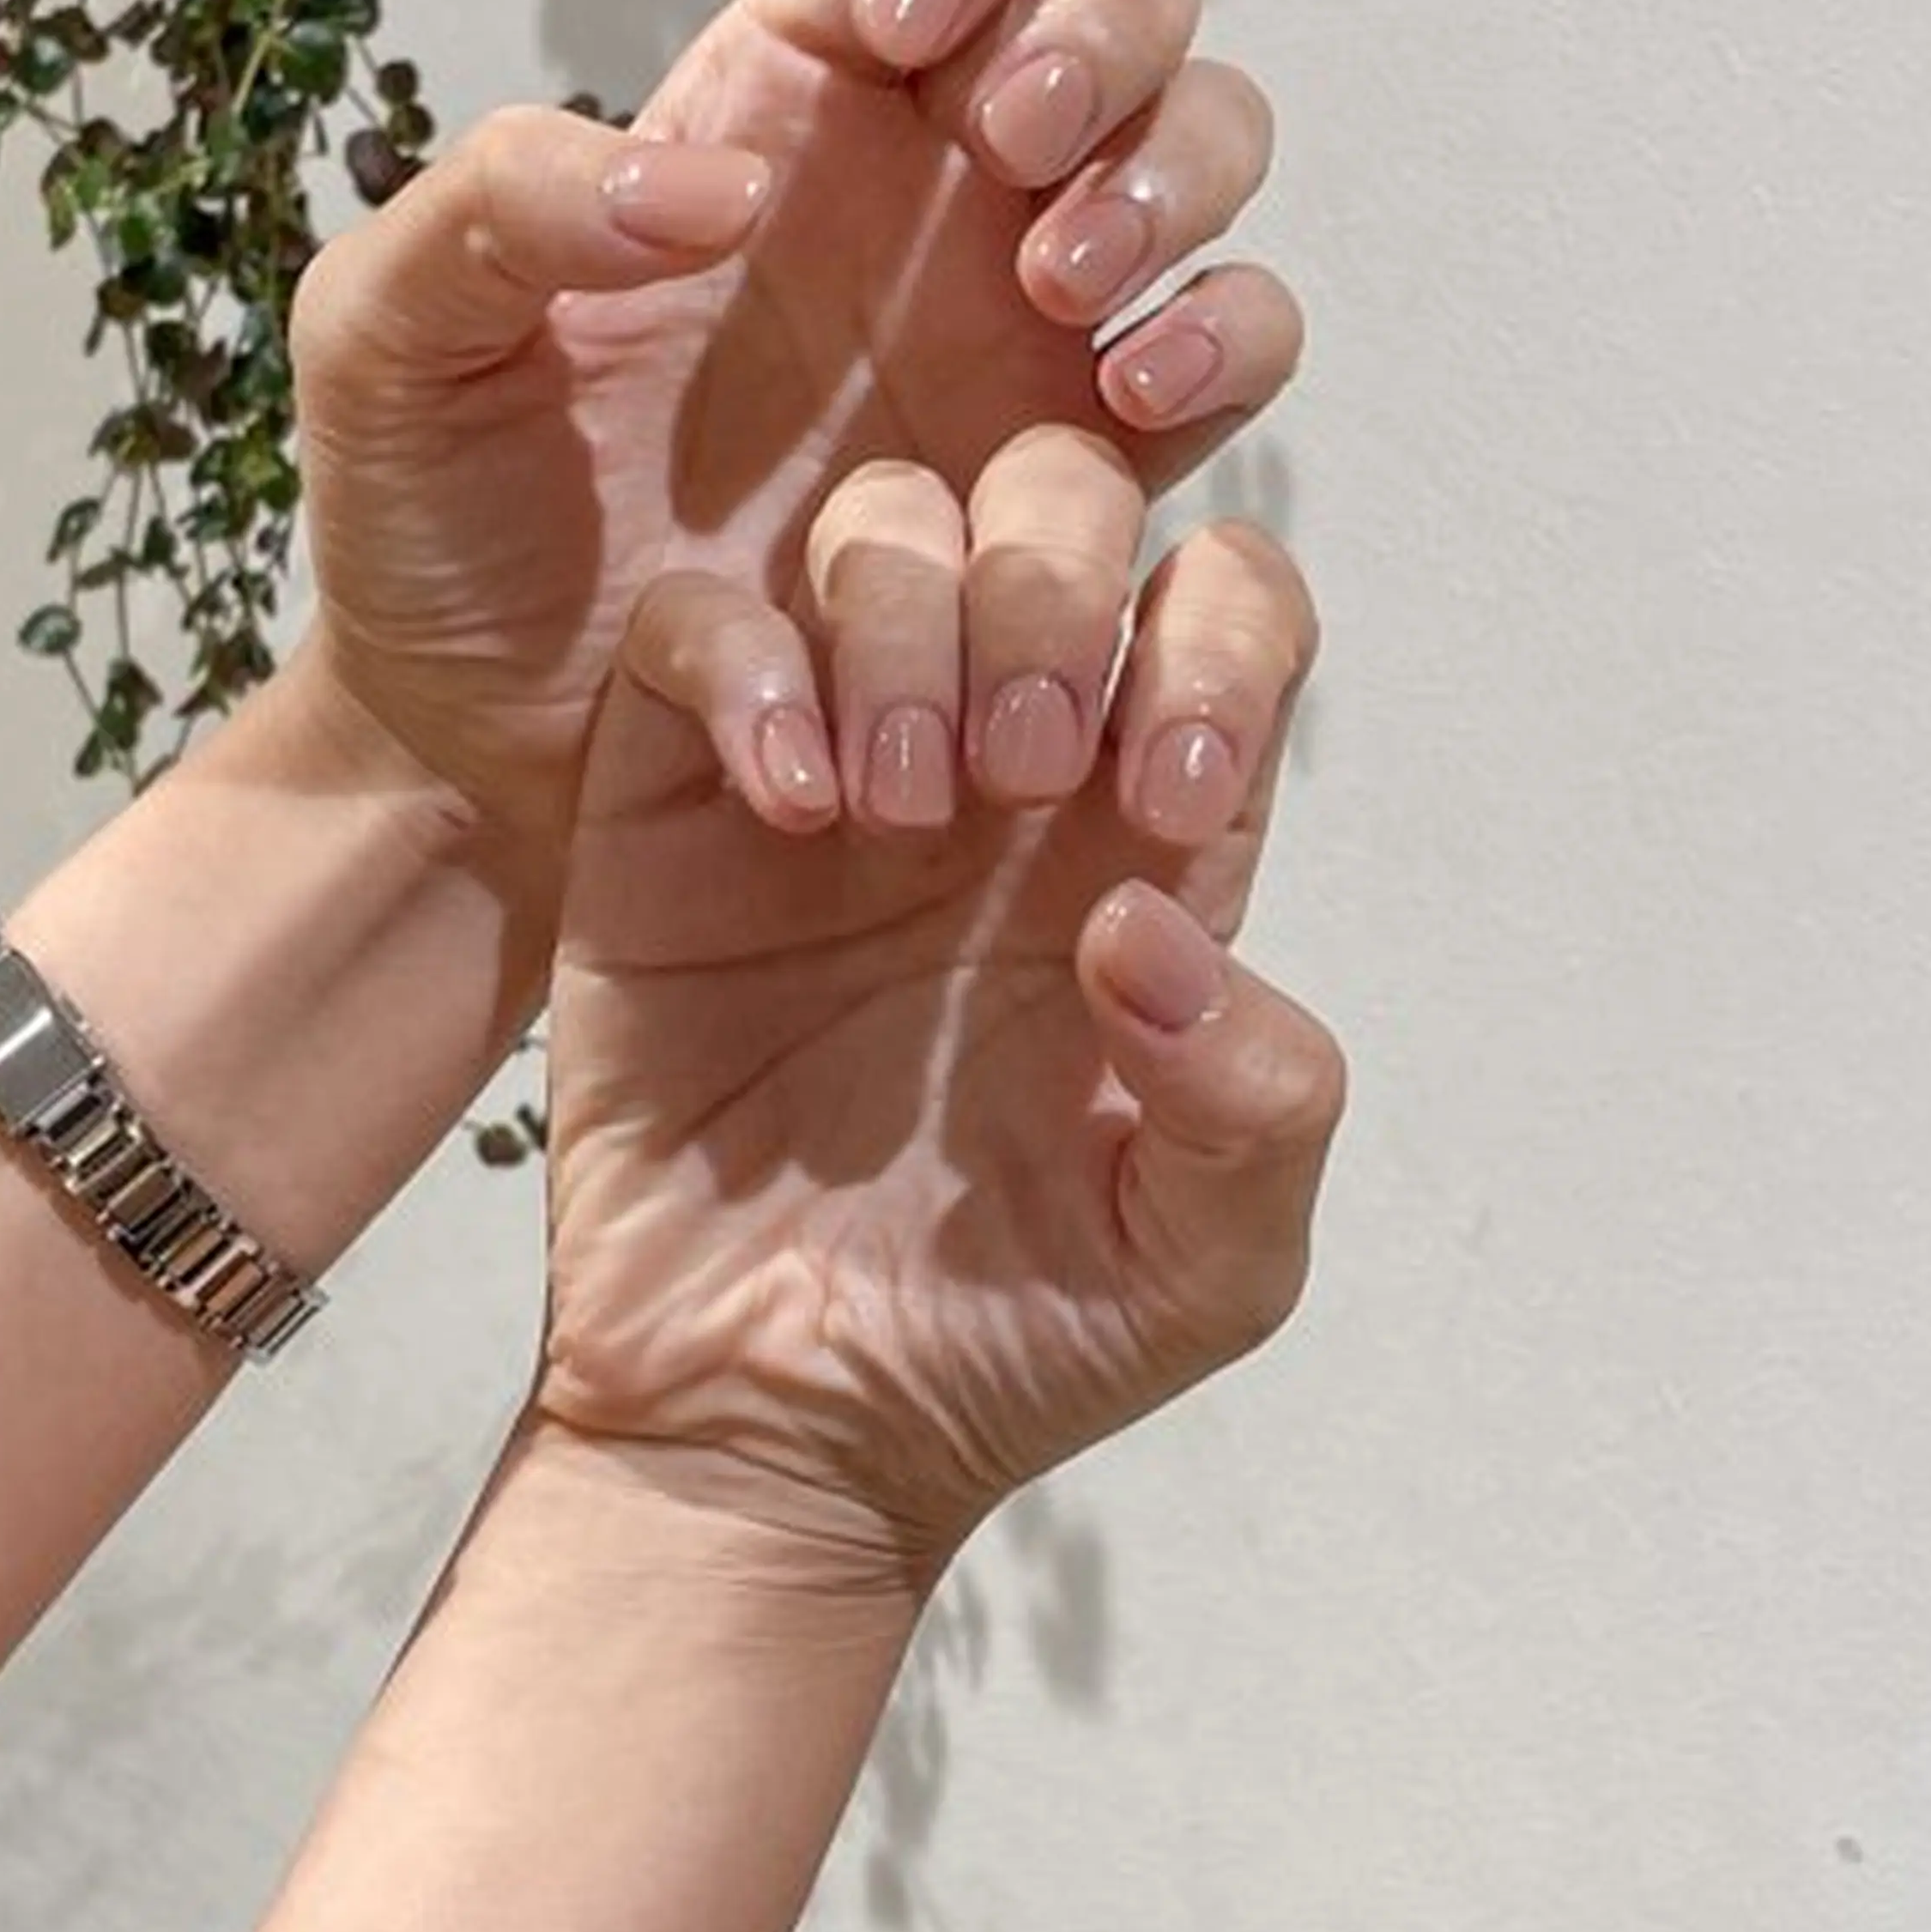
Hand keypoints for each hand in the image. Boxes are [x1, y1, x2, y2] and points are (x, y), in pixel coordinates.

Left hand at [287, 0, 1301, 902]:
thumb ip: (501, 206)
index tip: (905, 32)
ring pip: (1208, 140)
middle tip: (1011, 150)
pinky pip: (1234, 350)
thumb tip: (722, 188)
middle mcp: (933, 175)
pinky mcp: (1080, 469)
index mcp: (783, 91)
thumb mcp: (384, 340)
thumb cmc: (434, 532)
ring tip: (1057, 290)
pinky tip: (1122, 402)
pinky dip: (1224, 340)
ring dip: (1173, 176)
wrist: (496, 761)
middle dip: (1110, 26)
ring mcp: (1026, 314)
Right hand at [529, 461, 1343, 1587]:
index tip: (1170, 800)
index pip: (1230, 608)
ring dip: (910, 615)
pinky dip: (745, 662)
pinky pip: (701, 621)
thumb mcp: (1202, 1266)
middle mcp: (1003, 765)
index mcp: (1147, 838)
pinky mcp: (674, 798)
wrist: (768, 1428)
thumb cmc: (1002, 1344)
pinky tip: (792, 807)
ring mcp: (833, 761)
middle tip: (1022, 778)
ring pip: (883, 519)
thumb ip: (1256, 1106)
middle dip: (1058, 582)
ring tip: (900, 811)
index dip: (1224, 639)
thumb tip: (1165, 930)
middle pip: (1064, 503)